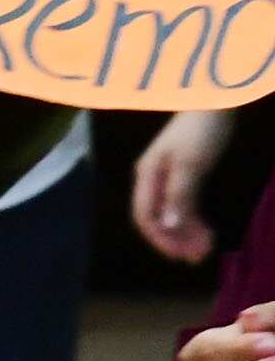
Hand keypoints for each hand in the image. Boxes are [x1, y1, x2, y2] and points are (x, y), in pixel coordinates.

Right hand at [137, 108, 236, 264]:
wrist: (214, 103)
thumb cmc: (200, 132)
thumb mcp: (190, 165)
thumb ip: (178, 195)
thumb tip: (168, 226)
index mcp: (147, 176)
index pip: (144, 216)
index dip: (161, 240)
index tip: (182, 256)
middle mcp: (152, 180)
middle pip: (157, 218)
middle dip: (176, 240)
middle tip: (200, 257)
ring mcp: (167, 178)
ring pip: (171, 214)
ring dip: (186, 233)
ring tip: (206, 248)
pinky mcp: (184, 175)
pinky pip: (183, 205)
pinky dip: (193, 220)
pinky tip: (206, 229)